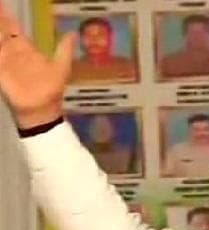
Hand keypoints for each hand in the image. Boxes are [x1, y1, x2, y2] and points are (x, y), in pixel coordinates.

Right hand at [0, 0, 74, 127]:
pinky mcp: (0, 71)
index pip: (14, 29)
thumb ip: (64, 49)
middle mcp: (13, 53)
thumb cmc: (51, 89)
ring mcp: (4, 61)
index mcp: (26, 49)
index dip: (7, 18)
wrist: (42, 109)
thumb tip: (71, 33)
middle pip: (1, 31)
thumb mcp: (61, 67)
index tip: (1, 4)